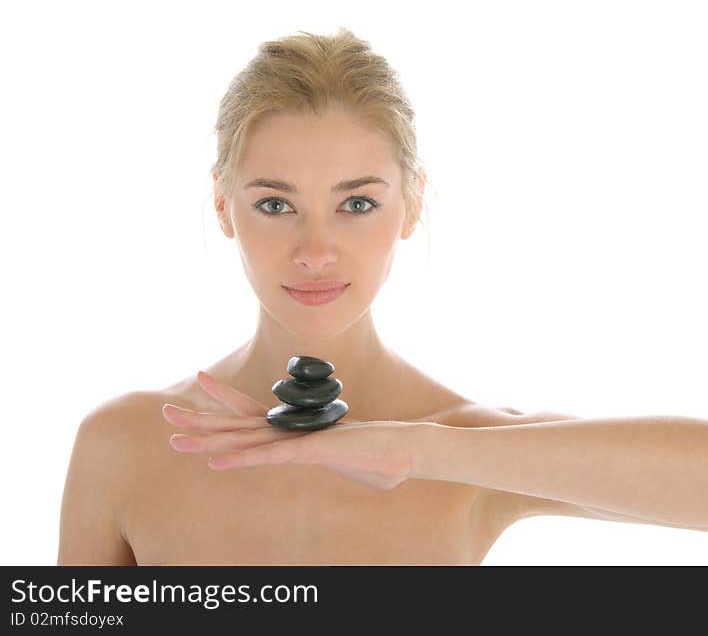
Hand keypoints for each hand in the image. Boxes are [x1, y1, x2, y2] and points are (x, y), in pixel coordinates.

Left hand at [162, 371, 418, 489]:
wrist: (408, 447)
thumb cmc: (383, 455)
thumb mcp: (350, 459)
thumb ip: (340, 456)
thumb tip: (336, 453)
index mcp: (296, 429)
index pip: (252, 411)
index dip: (224, 397)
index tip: (200, 379)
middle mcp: (292, 429)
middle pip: (237, 423)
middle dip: (200, 418)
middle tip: (165, 411)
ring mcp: (300, 439)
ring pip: (245, 438)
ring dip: (207, 440)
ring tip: (173, 441)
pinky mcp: (310, 451)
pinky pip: (269, 457)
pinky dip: (242, 459)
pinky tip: (216, 463)